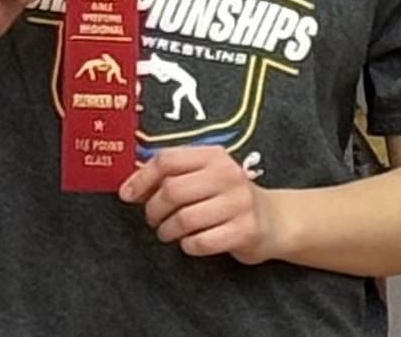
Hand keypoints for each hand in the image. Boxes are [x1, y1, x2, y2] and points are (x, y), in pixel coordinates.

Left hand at [119, 145, 273, 263]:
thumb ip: (172, 175)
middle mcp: (227, 174)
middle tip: (152, 219)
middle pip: (172, 190)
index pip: (167, 159)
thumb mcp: (204, 175)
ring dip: (167, 230)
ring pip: (184, 219)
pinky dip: (188, 245)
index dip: (141, 178)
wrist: (272, 219)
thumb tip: (130, 186)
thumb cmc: (226, 196)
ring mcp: (238, 202)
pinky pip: (201, 242)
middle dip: (153, 209)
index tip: (127, 194)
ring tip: (168, 232)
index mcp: (212, 155)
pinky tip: (190, 242)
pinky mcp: (245, 230)